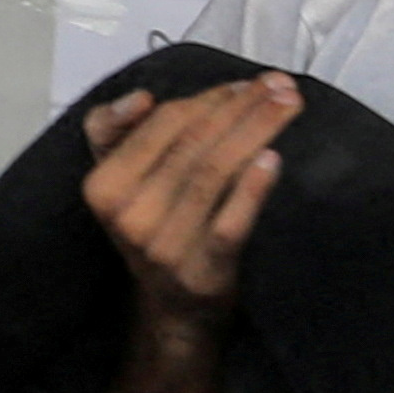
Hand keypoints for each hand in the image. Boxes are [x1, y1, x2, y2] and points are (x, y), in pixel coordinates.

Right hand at [79, 71, 295, 322]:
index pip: (164, 123)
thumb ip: (114, 131)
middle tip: (280, 85)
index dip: (209, 97)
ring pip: (214, 173)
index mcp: (105, 187)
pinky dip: (253, 189)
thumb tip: (142, 99)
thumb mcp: (120, 181)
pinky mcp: (202, 273)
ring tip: (289, 106)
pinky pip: (230, 224)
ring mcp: (165, 247)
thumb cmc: (155, 228)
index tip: (246, 84)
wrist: (175, 308)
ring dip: (257, 132)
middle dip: (242, 106)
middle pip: (194, 142)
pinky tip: (274, 159)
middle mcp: (129, 217)